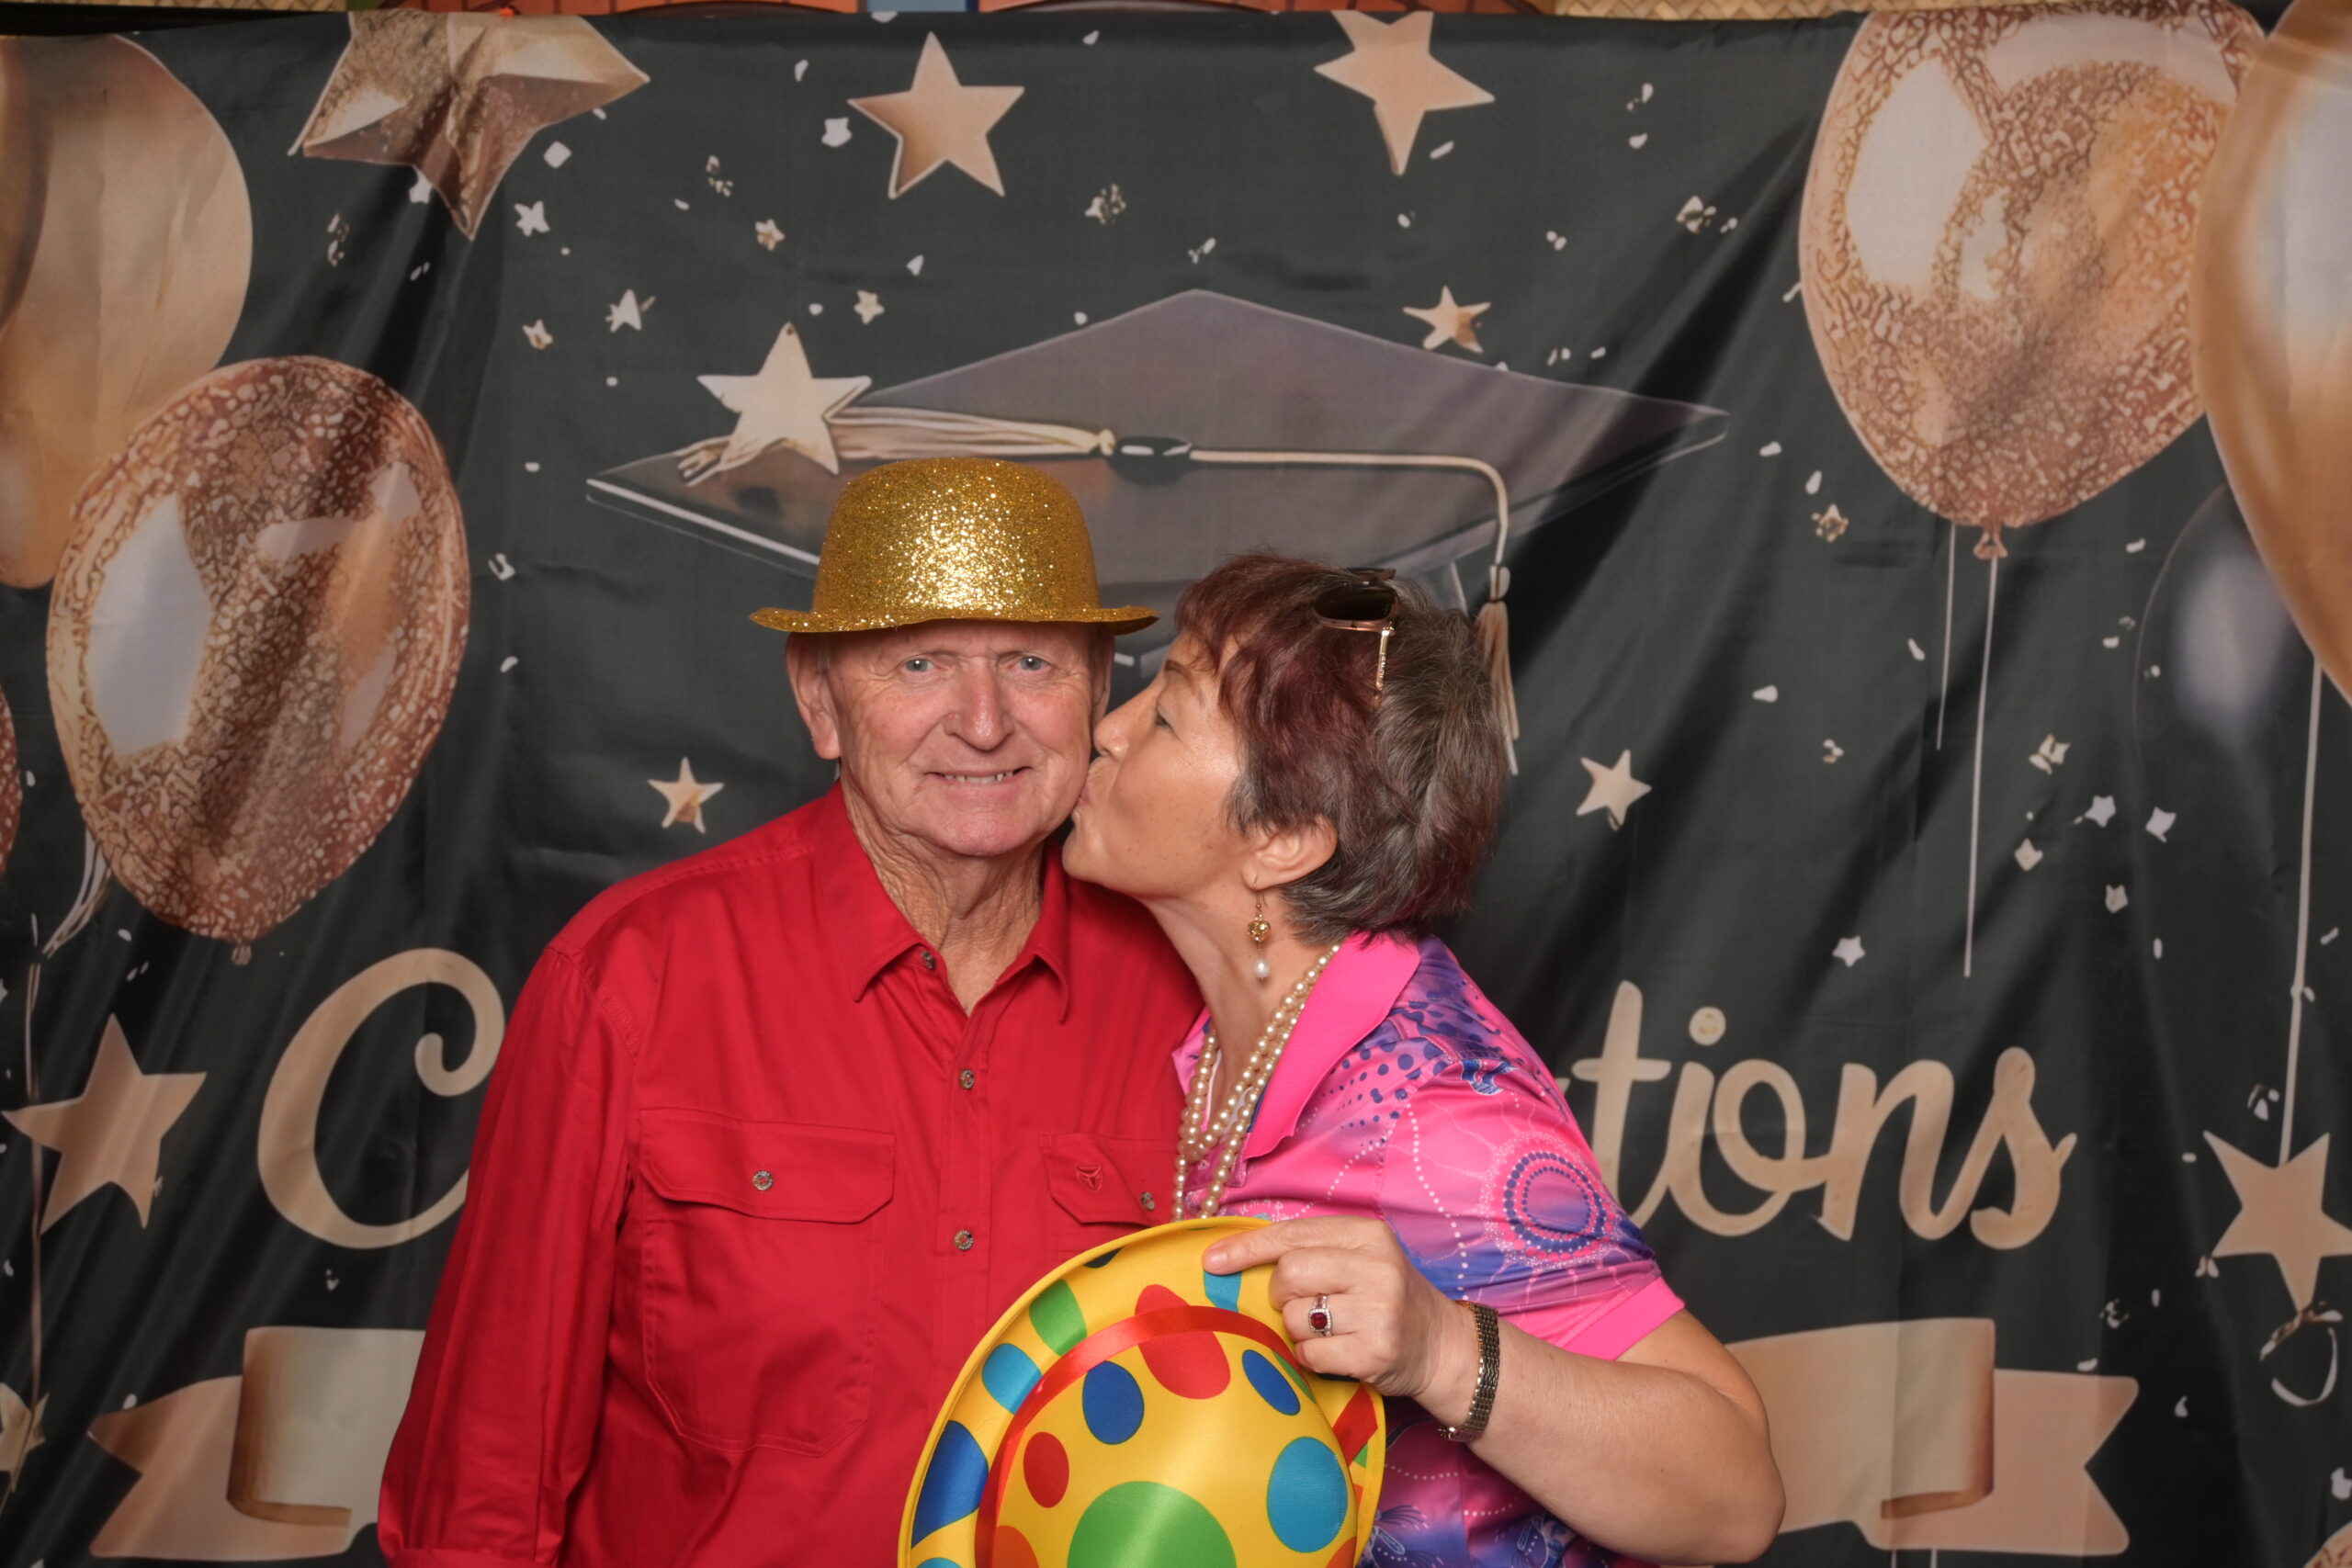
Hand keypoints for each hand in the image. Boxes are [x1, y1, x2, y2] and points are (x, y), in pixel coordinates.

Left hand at [1202, 1216, 1475, 1409]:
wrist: (1443, 1346)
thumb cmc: (1386, 1298)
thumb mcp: (1360, 1259)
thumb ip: (1312, 1251)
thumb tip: (1234, 1257)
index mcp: (1368, 1234)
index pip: (1291, 1235)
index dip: (1246, 1249)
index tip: (1211, 1262)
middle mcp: (1377, 1267)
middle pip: (1288, 1273)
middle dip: (1281, 1294)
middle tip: (1302, 1304)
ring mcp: (1379, 1310)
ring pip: (1295, 1317)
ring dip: (1298, 1330)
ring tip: (1328, 1330)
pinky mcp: (1376, 1352)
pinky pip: (1310, 1353)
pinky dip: (1311, 1357)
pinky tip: (1336, 1352)